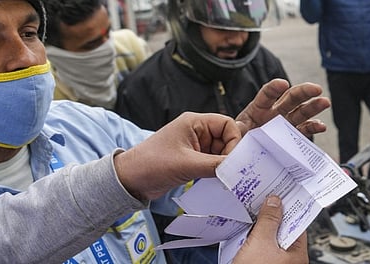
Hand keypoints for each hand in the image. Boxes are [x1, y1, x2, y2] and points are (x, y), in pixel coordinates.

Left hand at [115, 112, 241, 200]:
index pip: (227, 124)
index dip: (234, 141)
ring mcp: (194, 147)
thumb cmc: (151, 164)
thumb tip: (238, 168)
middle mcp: (196, 131)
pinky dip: (216, 171)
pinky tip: (216, 180)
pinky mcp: (191, 160)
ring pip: (220, 152)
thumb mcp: (187, 164)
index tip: (234, 160)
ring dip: (223, 165)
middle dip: (230, 155)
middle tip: (232, 172)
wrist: (130, 180)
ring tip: (223, 178)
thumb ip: (215, 165)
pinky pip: (212, 163)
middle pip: (226, 139)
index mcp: (194, 122)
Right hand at [233, 196, 308, 263]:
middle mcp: (289, 258)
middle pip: (281, 230)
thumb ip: (268, 220)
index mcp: (297, 253)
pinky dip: (253, 240)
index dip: (286, 208)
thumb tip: (274, 202)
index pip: (296, 223)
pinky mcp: (262, 262)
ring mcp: (275, 261)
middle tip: (261, 205)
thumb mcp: (261, 241)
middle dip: (270, 217)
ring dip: (259, 229)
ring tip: (251, 220)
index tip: (278, 196)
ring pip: (269, 238)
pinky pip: (260, 247)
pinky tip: (245, 235)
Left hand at [236, 79, 330, 137]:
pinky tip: (321, 126)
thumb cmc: (236, 141)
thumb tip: (239, 131)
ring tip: (325, 102)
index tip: (282, 84)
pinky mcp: (291, 136)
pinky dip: (312, 128)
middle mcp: (274, 112)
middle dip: (303, 92)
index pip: (266, 94)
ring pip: (301, 112)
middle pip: (290, 98)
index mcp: (257, 108)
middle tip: (316, 89)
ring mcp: (284, 123)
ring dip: (314, 106)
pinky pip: (304, 130)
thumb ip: (236, 130)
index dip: (274, 88)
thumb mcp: (233, 133)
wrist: (241, 154)